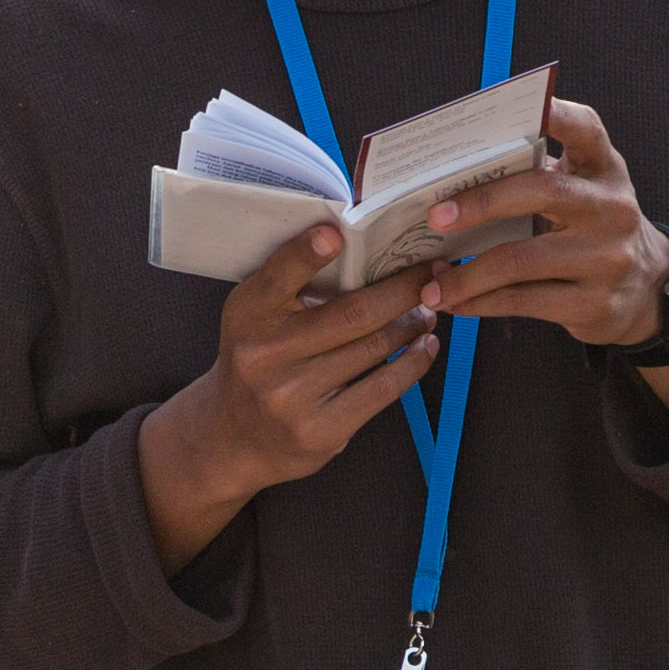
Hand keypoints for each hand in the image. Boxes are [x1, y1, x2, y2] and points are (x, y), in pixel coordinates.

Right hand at [135, 216, 446, 570]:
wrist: (236, 436)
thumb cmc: (260, 360)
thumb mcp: (258, 317)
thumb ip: (294, 287)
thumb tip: (372, 256)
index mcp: (248, 314)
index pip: (279, 276)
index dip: (307, 253)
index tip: (336, 233)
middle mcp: (265, 354)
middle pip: (353, 314)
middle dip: (403, 289)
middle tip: (432, 272)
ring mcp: (292, 396)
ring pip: (374, 348)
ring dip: (412, 325)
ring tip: (428, 311)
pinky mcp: (320, 430)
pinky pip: (383, 389)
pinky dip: (413, 363)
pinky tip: (425, 347)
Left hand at [428, 101, 668, 347]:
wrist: (646, 288)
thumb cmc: (591, 229)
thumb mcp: (582, 193)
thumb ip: (537, 176)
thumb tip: (451, 179)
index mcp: (604, 169)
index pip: (584, 129)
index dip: (555, 113)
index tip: (522, 106)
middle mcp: (611, 208)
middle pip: (542, 191)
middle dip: (482, 202)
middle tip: (435, 217)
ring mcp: (606, 258)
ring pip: (521, 261)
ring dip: (466, 274)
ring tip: (431, 285)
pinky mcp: (594, 303)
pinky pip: (523, 302)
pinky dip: (480, 303)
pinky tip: (455, 302)